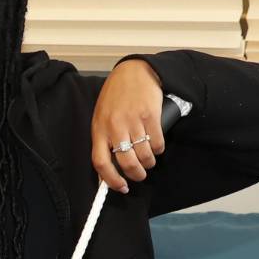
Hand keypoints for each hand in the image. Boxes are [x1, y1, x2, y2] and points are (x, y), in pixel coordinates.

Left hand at [90, 58, 167, 193]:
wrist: (134, 72)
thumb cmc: (116, 96)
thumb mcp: (102, 117)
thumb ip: (104, 140)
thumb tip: (108, 170)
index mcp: (99, 129)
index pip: (100, 162)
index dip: (110, 180)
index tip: (121, 187)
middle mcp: (115, 127)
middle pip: (126, 162)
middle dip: (136, 174)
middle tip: (140, 176)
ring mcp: (133, 121)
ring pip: (144, 155)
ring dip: (149, 163)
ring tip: (149, 161)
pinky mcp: (151, 116)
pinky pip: (157, 142)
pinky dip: (159, 149)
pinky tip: (157, 146)